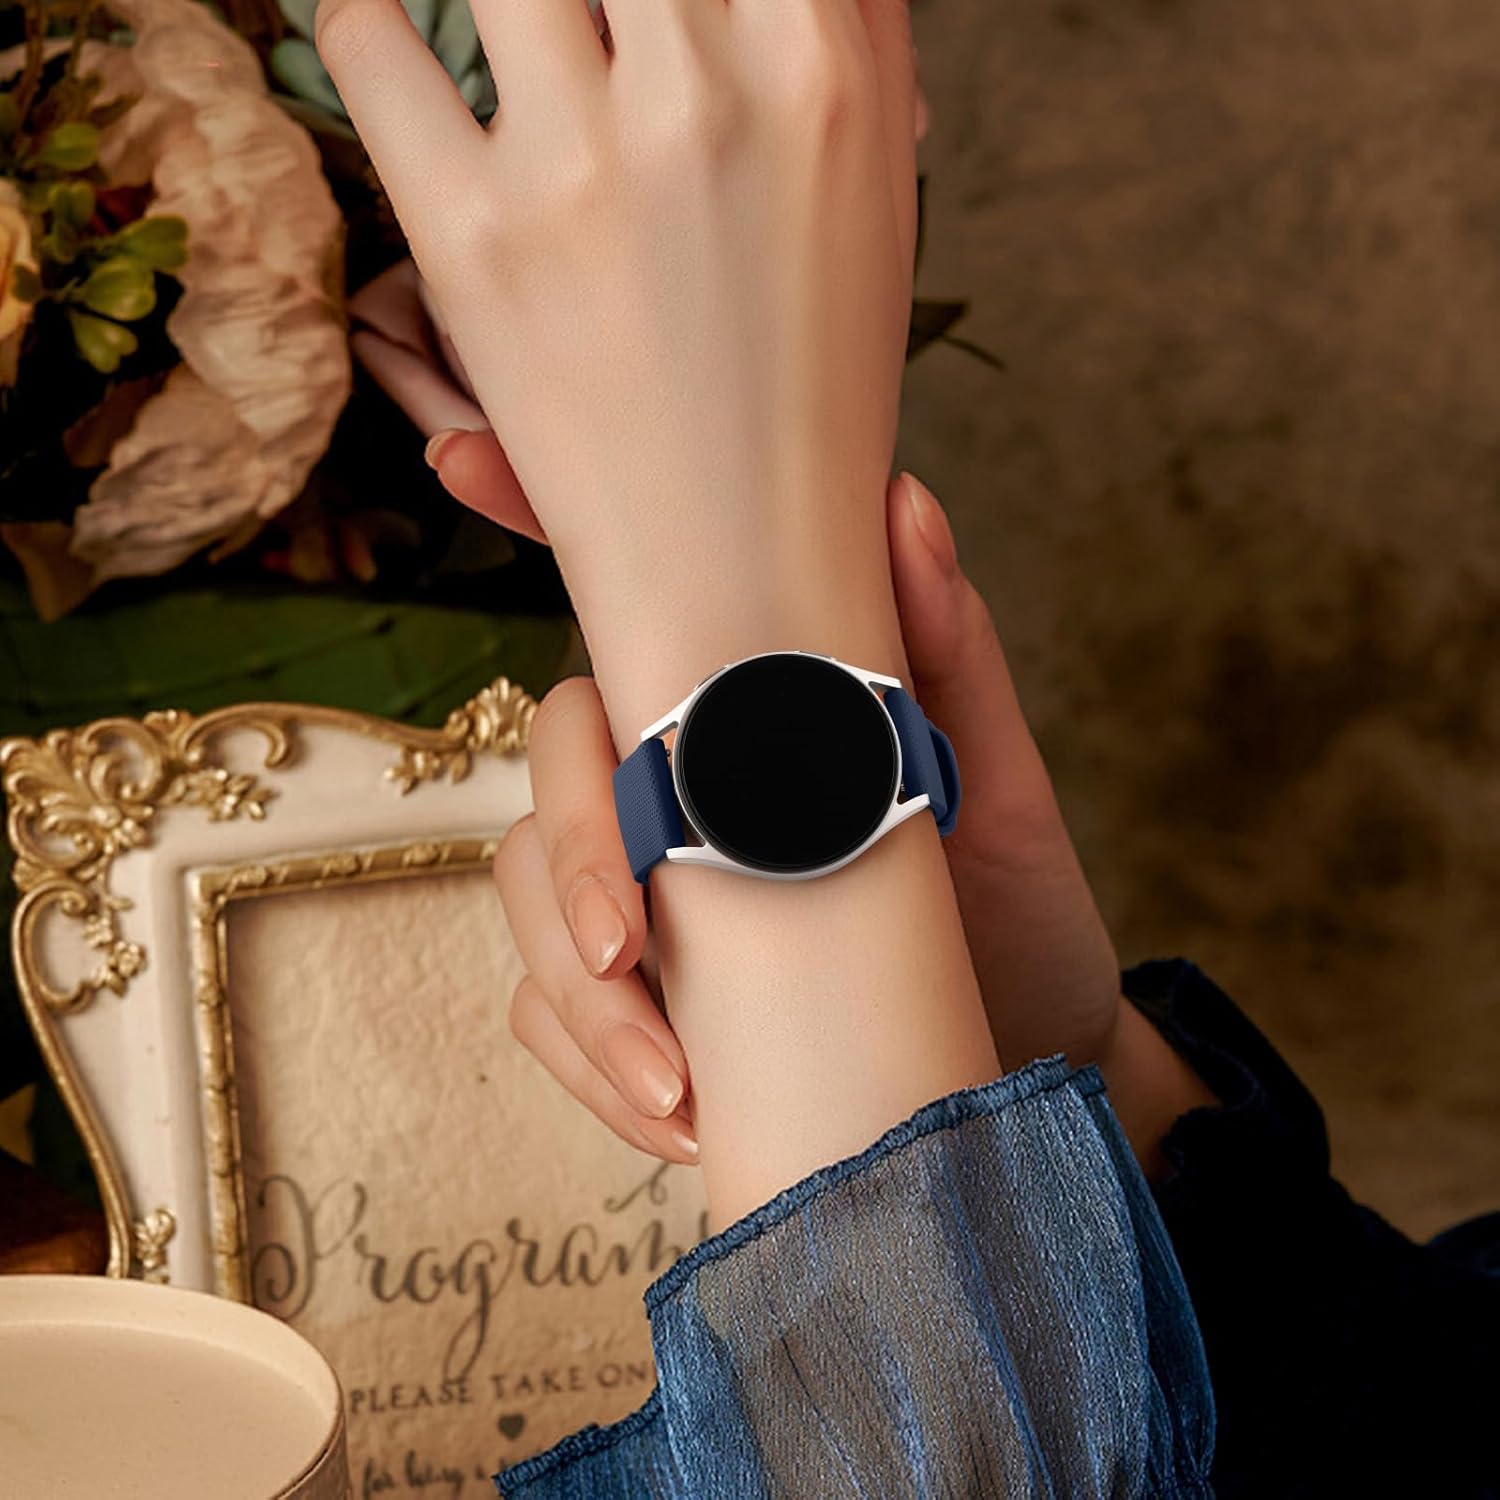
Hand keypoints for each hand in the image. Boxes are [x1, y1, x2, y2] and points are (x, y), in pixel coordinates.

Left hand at [318, 0, 922, 697]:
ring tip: (515, 40)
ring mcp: (580, 162)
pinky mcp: (471, 236)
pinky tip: (392, 35)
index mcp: (820, 65)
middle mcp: (703, 91)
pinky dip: (369, 20)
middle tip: (590, 39)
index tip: (649, 8)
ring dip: (511, 4)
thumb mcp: (876, 202)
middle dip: (602, 2)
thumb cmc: (814, 388)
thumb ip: (852, 35)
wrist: (746, 563)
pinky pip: (372, 45)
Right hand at [489, 468, 1123, 1158]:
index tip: (460, 455)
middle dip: (571, 855)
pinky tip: (682, 1117)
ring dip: (577, 993)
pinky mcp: (642, 1007)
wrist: (1025, 1063)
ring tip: (677, 1081)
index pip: (623, 611)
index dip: (527, 523)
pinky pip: (550, 1018)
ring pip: (525, 900)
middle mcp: (679, 796)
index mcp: (749, 722)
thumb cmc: (1013, 915)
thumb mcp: (994, 790)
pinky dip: (591, 1068)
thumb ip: (948, 660)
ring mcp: (649, 901)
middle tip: (629, 947)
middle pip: (549, 775)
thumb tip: (904, 499)